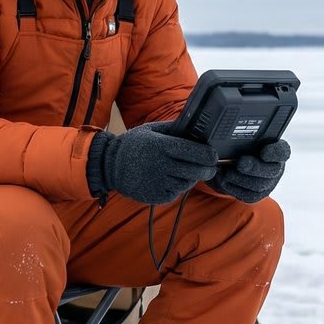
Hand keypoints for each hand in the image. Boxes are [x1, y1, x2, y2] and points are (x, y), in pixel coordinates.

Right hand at [93, 121, 217, 204]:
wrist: (109, 166)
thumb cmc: (134, 144)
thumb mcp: (151, 130)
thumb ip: (174, 128)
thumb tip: (196, 126)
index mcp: (161, 146)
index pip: (195, 152)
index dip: (209, 155)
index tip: (213, 155)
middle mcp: (161, 165)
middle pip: (196, 171)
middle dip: (208, 170)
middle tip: (210, 167)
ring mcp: (158, 183)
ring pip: (187, 183)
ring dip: (191, 178)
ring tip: (185, 171)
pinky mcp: (155, 197)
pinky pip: (176, 193)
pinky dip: (178, 187)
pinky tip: (171, 179)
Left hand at [209, 140, 289, 203]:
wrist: (228, 161)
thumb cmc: (237, 143)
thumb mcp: (241, 136)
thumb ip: (241, 133)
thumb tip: (232, 129)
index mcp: (277, 149)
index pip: (282, 151)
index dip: (275, 153)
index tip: (263, 152)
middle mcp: (276, 167)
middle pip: (272, 170)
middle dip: (255, 167)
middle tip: (240, 163)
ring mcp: (268, 183)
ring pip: (259, 185)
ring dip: (241, 179)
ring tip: (226, 172)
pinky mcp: (256, 194)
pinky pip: (248, 196)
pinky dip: (234, 188)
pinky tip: (223, 179)